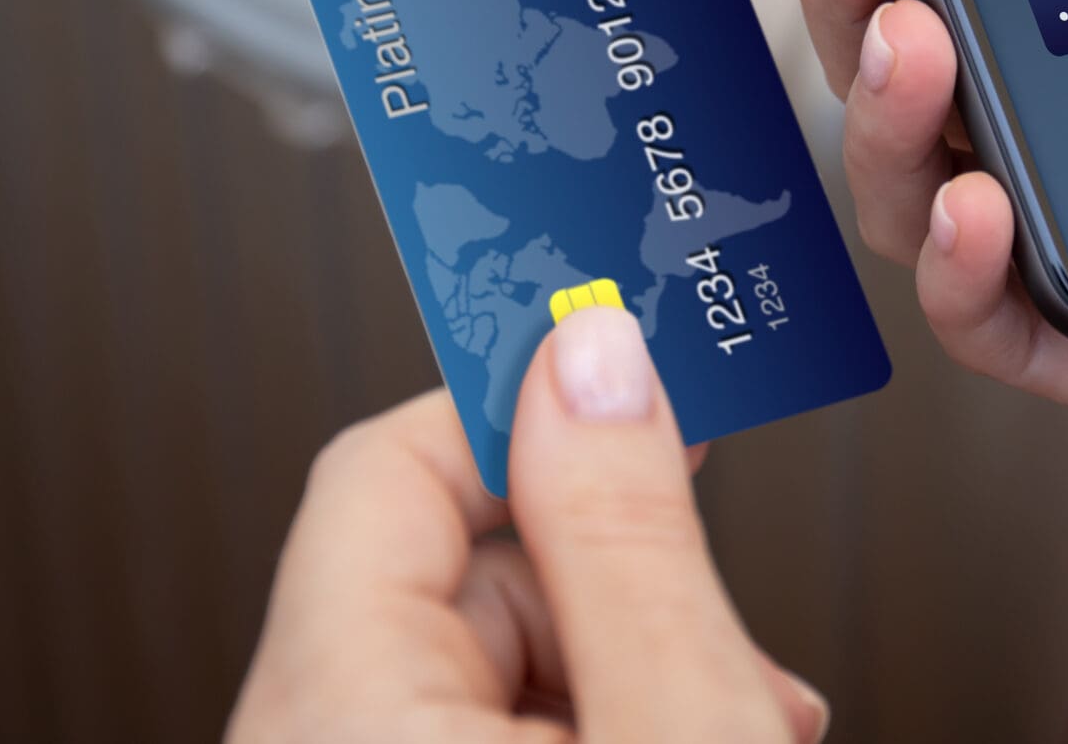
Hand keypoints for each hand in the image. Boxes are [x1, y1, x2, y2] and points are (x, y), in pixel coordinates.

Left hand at [228, 307, 829, 743]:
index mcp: (332, 714)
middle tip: (733, 645)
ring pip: (493, 666)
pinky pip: (488, 739)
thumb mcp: (677, 728)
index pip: (387, 465)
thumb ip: (628, 539)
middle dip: (619, 584)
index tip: (633, 368)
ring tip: (736, 725)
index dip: (526, 406)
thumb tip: (593, 360)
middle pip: (460, 574)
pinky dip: (598, 730)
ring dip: (629, 668)